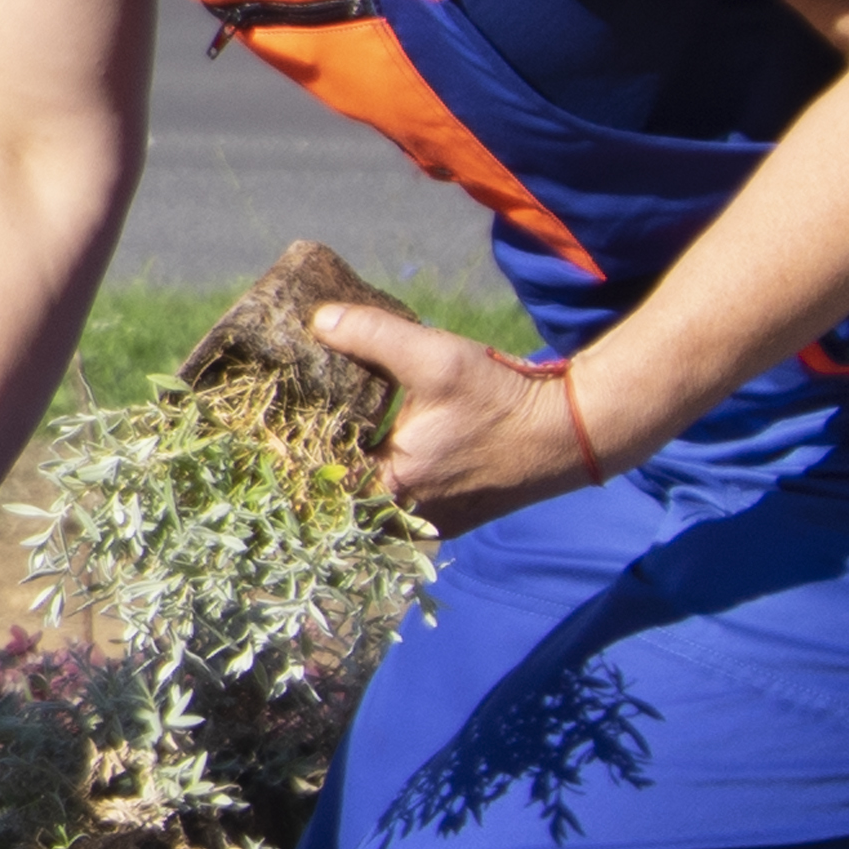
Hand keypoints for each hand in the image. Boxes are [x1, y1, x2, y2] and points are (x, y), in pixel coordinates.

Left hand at [297, 301, 616, 536]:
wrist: (571, 434)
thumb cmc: (501, 398)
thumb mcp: (435, 357)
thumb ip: (371, 336)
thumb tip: (319, 321)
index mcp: (394, 488)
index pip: (319, 482)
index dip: (296, 451)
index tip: (278, 422)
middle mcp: (406, 520)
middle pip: (341, 499)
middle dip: (319, 462)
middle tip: (299, 422)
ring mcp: (428, 527)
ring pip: (368, 508)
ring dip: (350, 474)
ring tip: (331, 431)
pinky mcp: (447, 522)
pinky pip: (396, 509)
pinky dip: (381, 482)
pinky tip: (373, 445)